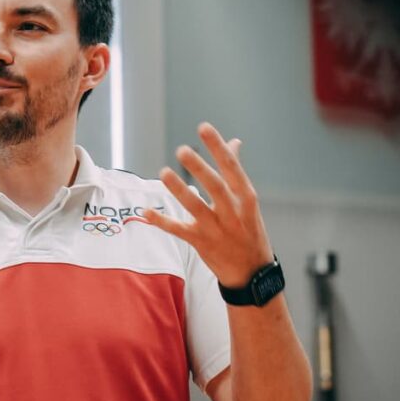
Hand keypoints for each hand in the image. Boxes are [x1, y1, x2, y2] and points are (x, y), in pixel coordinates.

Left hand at [143, 122, 272, 287]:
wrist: (252, 272)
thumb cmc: (249, 230)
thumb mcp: (247, 201)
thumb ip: (236, 172)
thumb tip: (234, 142)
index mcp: (246, 197)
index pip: (232, 167)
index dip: (218, 147)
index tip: (203, 128)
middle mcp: (233, 212)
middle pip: (215, 186)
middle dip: (199, 168)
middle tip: (182, 150)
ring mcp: (217, 229)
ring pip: (196, 207)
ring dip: (179, 190)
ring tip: (164, 172)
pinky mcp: (201, 243)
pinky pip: (179, 230)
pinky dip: (162, 221)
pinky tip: (147, 211)